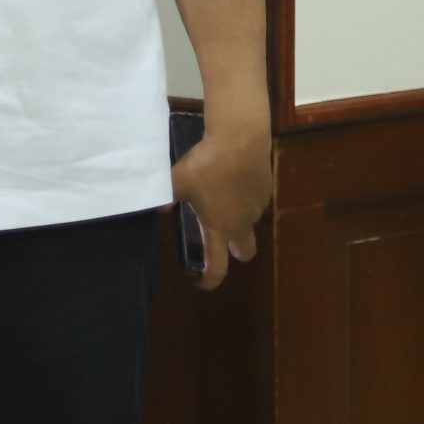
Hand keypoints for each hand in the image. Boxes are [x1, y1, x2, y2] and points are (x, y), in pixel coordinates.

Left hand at [171, 125, 269, 289]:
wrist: (240, 141)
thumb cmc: (207, 166)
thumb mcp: (178, 181)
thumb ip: (166, 197)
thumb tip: (158, 208)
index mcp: (221, 228)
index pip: (218, 266)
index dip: (210, 279)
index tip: (201, 282)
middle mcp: (243, 223)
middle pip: (245, 251)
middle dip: (234, 252)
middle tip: (218, 239)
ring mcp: (258, 206)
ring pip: (250, 222)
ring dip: (237, 218)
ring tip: (218, 197)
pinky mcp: (266, 187)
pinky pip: (254, 200)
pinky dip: (243, 197)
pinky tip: (231, 178)